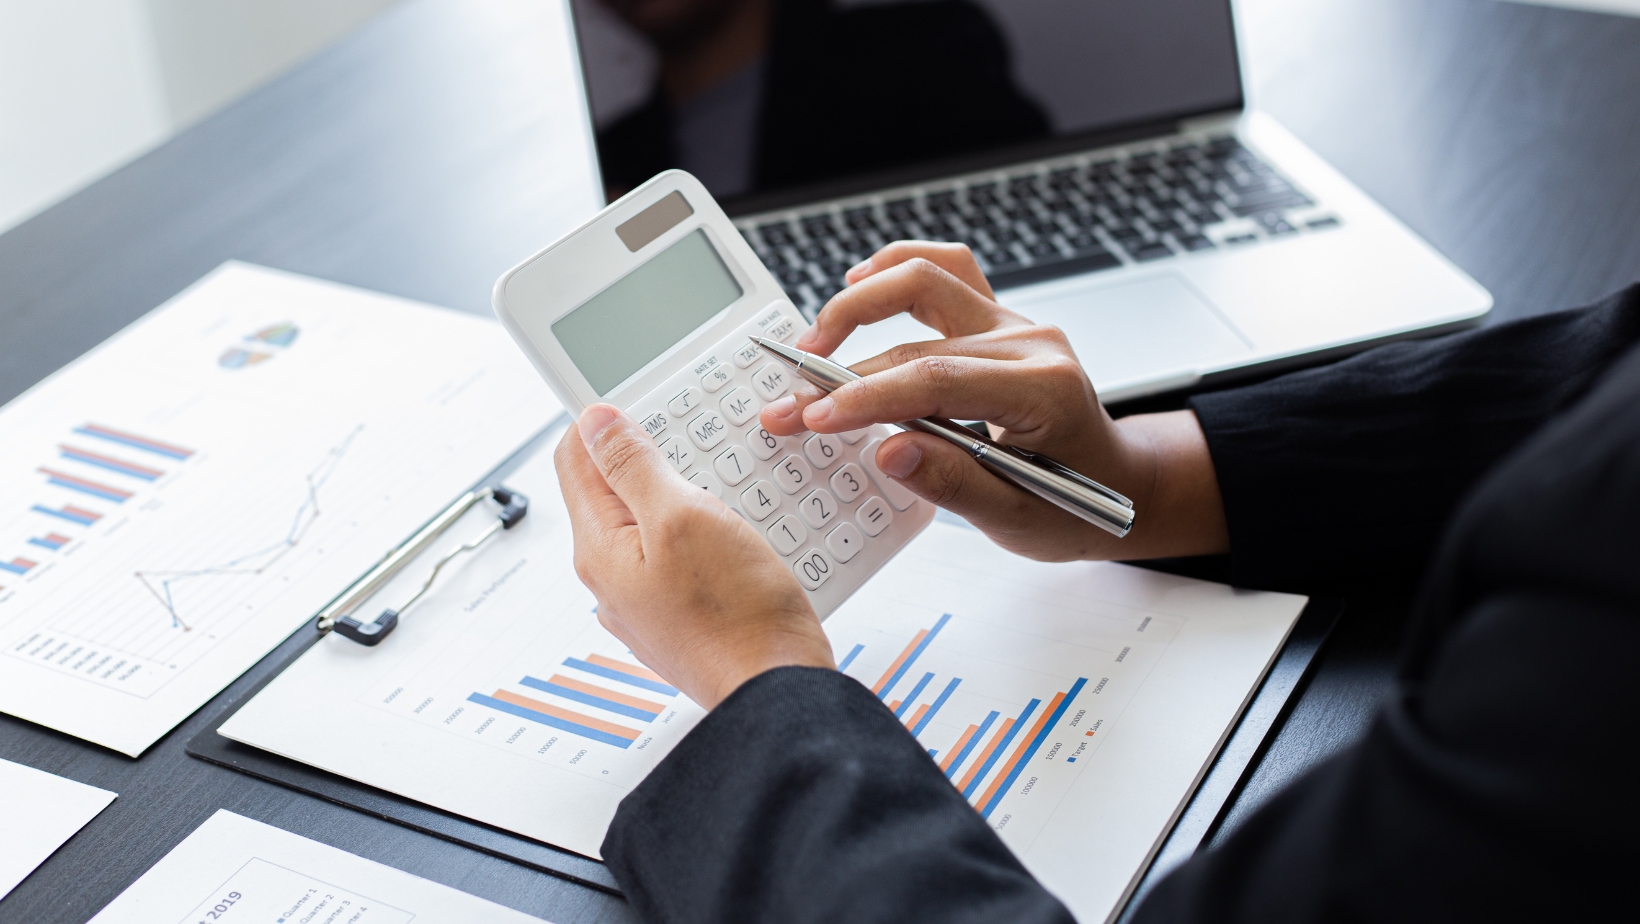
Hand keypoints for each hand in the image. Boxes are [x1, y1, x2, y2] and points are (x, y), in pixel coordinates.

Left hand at [555, 405, 833, 708]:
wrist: (778, 689)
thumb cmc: (737, 614)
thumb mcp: (683, 516)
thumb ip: (634, 466)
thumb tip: (596, 422)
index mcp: (599, 550)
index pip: (575, 459)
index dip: (603, 420)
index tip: (640, 398)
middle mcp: (612, 579)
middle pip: (614, 491)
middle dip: (651, 457)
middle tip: (694, 440)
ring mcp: (646, 602)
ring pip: (652, 524)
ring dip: (684, 495)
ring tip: (723, 488)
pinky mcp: (681, 617)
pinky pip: (681, 557)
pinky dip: (705, 534)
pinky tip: (738, 534)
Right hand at [760, 241, 1227, 561]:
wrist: (1118, 483)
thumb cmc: (1073, 505)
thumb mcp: (1017, 520)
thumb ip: (953, 484)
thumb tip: (889, 450)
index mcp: (1044, 392)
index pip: (937, 381)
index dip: (867, 398)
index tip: (814, 418)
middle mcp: (1030, 343)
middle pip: (918, 336)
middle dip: (842, 373)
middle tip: (790, 406)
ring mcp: (1014, 323)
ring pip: (928, 277)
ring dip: (862, 301)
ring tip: (812, 341)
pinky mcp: (996, 319)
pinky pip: (946, 269)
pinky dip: (898, 268)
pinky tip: (857, 282)